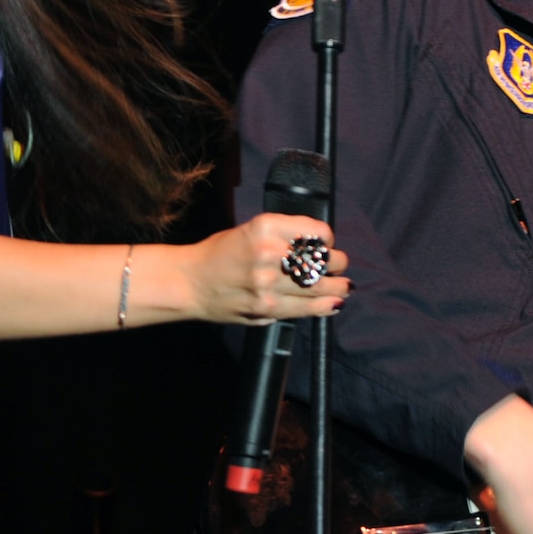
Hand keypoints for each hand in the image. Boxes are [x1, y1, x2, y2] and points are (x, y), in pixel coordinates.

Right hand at [183, 214, 349, 323]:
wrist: (189, 282)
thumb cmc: (219, 254)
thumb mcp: (250, 230)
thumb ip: (283, 237)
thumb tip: (318, 249)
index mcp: (266, 226)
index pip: (318, 232)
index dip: (328, 240)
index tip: (326, 245)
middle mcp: (269, 251)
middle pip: (323, 259)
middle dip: (337, 264)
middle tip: (339, 266)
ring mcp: (269, 282)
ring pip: (319, 286)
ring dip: (337, 287)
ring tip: (343, 286)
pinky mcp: (267, 307)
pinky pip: (306, 308)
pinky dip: (325, 306)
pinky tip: (334, 303)